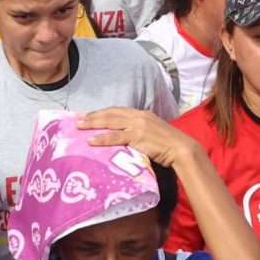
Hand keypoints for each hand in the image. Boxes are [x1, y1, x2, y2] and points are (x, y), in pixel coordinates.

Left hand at [78, 108, 200, 169]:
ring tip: (80, 127)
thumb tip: (127, 137)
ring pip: (110, 123)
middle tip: (78, 120)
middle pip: (111, 114)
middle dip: (93, 116)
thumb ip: (140, 131)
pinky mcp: (137, 137)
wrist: (181, 148)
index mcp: (141, 113)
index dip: (102, 112)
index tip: (89, 115)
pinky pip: (116, 137)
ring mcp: (137, 126)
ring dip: (93, 124)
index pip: (117, 110)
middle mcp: (138, 116)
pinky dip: (102, 138)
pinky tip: (92, 141)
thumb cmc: (168, 144)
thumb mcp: (153, 132)